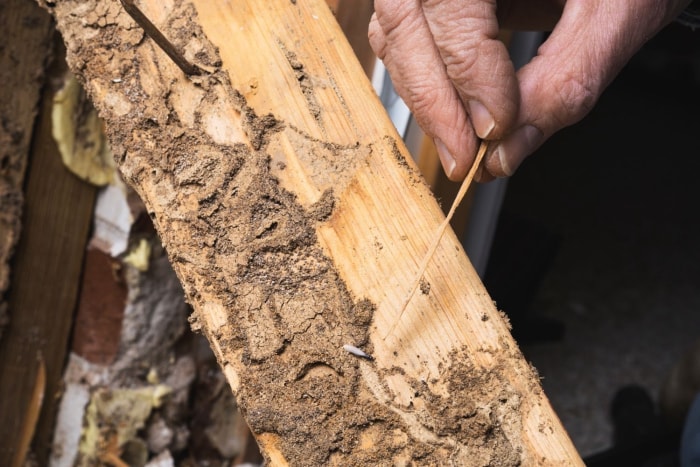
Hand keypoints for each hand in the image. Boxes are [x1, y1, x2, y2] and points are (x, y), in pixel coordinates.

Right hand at [369, 0, 689, 180]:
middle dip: (431, 99)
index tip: (496, 129)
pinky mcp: (441, 2)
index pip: (450, 10)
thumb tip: (508, 151)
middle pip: (402, 23)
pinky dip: (429, 85)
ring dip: (426, 99)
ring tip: (460, 148)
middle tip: (462, 157)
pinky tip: (456, 118)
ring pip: (396, 36)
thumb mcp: (616, 13)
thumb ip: (565, 81)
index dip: (469, 75)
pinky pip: (408, 40)